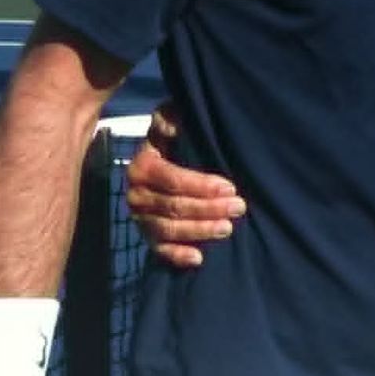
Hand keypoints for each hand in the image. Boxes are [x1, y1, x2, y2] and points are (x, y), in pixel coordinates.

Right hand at [124, 104, 245, 267]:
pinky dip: (176, 256)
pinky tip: (198, 258)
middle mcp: (136, 194)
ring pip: (167, 230)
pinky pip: (158, 250)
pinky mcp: (147, 234)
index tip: (230, 188)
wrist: (167, 153)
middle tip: (238, 208)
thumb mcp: (172, 117)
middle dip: (207, 209)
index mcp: (142, 166)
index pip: (172, 180)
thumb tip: (171, 126)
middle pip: (172, 207)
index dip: (201, 186)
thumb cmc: (177, 134)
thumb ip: (170, 117)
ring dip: (198, 231)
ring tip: (227, 228)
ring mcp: (140, 217)